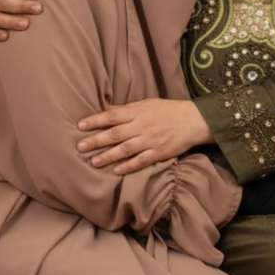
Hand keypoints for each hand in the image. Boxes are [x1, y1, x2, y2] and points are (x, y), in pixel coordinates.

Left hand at [77, 99, 213, 174]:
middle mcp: (141, 126)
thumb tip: (106, 110)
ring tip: (93, 161)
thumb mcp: (146, 104)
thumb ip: (126, 109)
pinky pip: (141, 161)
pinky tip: (116, 170)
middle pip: (115, 134)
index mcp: (137, 112)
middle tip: (80, 146)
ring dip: (108, 156)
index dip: (95, 120)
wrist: (194, 120)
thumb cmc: (168, 110)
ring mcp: (150, 141)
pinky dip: (128, 166)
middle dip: (96, 140)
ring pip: (125, 149)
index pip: (112, 116)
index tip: (80, 125)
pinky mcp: (159, 153)